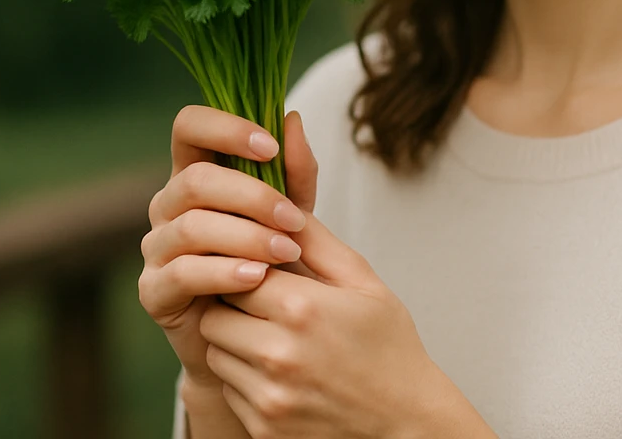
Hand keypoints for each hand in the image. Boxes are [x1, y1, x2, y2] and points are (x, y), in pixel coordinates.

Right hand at [138, 104, 321, 391]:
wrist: (259, 333)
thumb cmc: (274, 262)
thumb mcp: (293, 211)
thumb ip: (295, 170)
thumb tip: (291, 118)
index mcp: (196, 173)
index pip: (189, 126)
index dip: (225, 127)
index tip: (269, 146)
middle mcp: (168, 205)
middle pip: (195, 180)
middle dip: (251, 196)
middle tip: (293, 220)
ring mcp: (156, 247)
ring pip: (191, 226)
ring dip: (245, 237)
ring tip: (285, 252)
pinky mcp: (154, 290)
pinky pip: (183, 272)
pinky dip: (224, 272)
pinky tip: (257, 278)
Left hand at [199, 208, 444, 438]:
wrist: (405, 418)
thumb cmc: (387, 344)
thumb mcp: (363, 282)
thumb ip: (315, 242)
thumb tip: (277, 204)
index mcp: (304, 308)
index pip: (237, 272)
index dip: (248, 269)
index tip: (264, 272)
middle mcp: (280, 354)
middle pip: (216, 313)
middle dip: (235, 304)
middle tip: (265, 305)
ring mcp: (269, 395)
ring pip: (216, 351)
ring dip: (234, 341)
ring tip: (273, 337)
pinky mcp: (263, 426)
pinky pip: (227, 388)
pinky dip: (243, 376)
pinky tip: (279, 371)